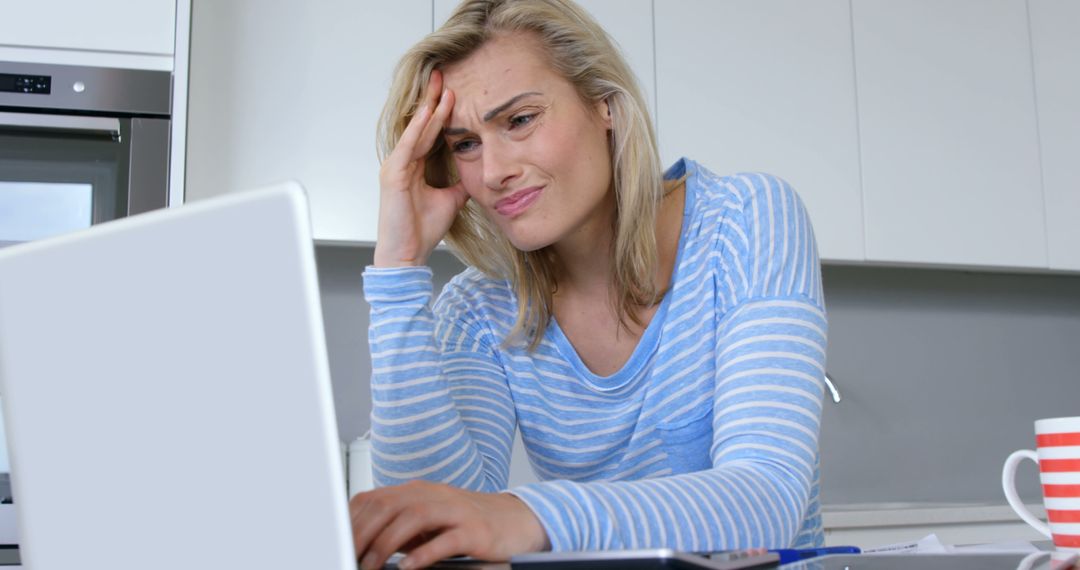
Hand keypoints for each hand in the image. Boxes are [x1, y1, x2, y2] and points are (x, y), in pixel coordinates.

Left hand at [349, 480, 549, 569]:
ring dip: (387, 544)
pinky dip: (424, 552)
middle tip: (349, 557)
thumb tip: (362, 545)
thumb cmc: (468, 523)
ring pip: (413, 517)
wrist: (516, 520)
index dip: (352, 521)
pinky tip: (409, 567)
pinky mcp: (475, 529)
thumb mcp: (428, 522)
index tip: (337, 543)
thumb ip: (399, 528)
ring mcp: (456, 510)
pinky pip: (446, 539)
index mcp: (418, 491)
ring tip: (372, 566)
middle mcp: (434, 495)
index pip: (375, 499)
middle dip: (363, 534)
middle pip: (389, 506)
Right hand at [373, 70, 468, 267]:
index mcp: (413, 166)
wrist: (408, 254)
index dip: (440, 111)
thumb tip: (476, 173)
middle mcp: (402, 162)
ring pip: (415, 131)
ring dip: (428, 108)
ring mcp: (395, 166)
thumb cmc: (422, 230)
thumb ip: (459, 183)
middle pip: (420, 124)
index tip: (453, 90)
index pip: (428, 131)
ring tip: (440, 86)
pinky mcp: (392, 175)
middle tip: (443, 74)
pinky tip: (430, 114)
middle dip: (433, 100)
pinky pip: (408, 146)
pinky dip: (419, 130)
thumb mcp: (450, 200)